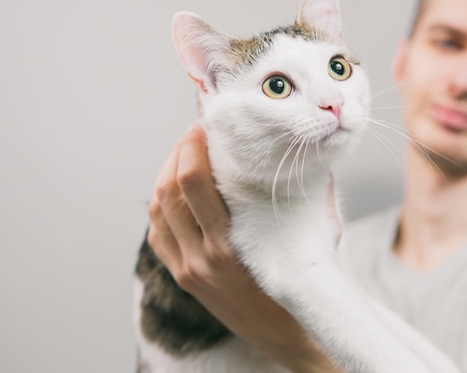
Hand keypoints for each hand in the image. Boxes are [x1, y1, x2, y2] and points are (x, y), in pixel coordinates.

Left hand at [147, 124, 342, 372]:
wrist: (286, 336)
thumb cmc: (298, 286)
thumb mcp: (302, 243)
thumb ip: (302, 199)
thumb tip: (309, 161)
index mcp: (228, 247)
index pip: (192, 184)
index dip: (191, 148)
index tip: (202, 128)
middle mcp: (200, 259)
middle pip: (168, 191)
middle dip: (177, 154)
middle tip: (193, 136)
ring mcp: (186, 270)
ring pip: (157, 211)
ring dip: (165, 177)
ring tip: (183, 157)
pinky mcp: (182, 278)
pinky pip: (157, 234)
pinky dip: (162, 206)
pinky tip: (176, 192)